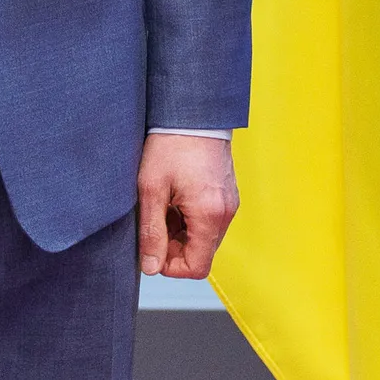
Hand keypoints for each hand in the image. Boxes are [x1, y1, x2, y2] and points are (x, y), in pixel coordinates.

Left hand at [139, 133, 239, 277]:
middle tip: (153, 223)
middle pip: (201, 254)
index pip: (197, 267)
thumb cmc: (171, 145)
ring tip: (162, 207)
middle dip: (174, 248)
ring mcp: (229, 204)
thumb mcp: (151, 190)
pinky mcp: (226, 196)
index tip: (152, 249)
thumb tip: (150, 267)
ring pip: (204, 239)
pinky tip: (174, 200)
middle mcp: (226, 213)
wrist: (193, 112)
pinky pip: (208, 222)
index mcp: (210, 214)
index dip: (171, 267)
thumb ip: (151, 232)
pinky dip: (189, 220)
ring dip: (180, 233)